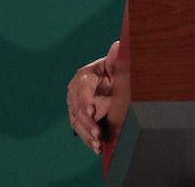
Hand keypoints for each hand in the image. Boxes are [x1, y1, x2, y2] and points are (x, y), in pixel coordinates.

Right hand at [67, 40, 119, 154]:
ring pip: (78, 122)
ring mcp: (76, 106)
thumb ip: (116, 60)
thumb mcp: (117, 66)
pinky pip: (82, 131)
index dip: (86, 100)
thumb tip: (118, 46)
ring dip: (87, 134)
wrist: (114, 84)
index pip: (82, 88)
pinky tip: (98, 148)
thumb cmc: (115, 72)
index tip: (92, 111)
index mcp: (84, 76)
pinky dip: (89, 140)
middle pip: (77, 108)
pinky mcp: (80, 119)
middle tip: (98, 132)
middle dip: (87, 122)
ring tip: (98, 144)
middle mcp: (76, 91)